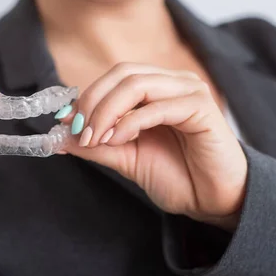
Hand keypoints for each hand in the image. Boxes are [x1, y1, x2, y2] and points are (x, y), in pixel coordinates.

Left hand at [60, 63, 246, 230]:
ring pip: (137, 84)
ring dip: (107, 112)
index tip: (64, 121)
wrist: (214, 201)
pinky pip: (157, 107)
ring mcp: (190, 91)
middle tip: (78, 131)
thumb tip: (60, 136)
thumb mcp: (127, 158)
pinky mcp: (202, 108)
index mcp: (157, 88)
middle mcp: (173, 82)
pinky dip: (131, 122)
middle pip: (123, 74)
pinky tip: (119, 140)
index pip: (115, 77)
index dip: (87, 96)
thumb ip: (97, 144)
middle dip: (93, 102)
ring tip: (96, 138)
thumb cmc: (178, 176)